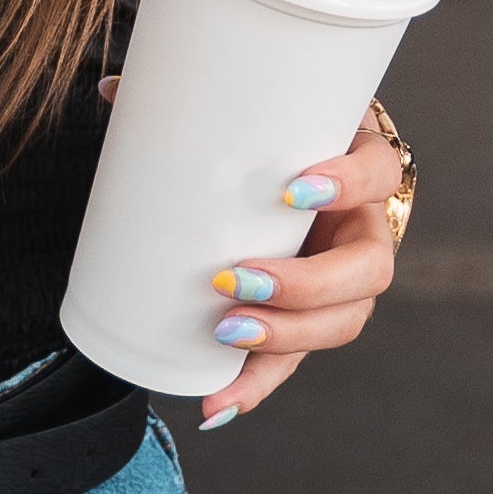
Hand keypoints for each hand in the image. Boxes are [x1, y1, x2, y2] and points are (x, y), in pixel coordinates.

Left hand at [192, 105, 403, 431]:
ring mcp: (347, 280)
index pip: (377, 174)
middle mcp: (366, 227)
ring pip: (344, 322)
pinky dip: (257, 385)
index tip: (292, 189)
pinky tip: (218, 404)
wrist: (314, 166)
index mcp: (362, 165)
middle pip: (366, 269)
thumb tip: (115, 89)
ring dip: (285, 337)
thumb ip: (196, 99)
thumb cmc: (284, 134)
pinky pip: (297, 360)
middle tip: (234, 280)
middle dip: (304, 286)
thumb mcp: (262, 112)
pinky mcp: (314, 319)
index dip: (346, 185)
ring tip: (224, 334)